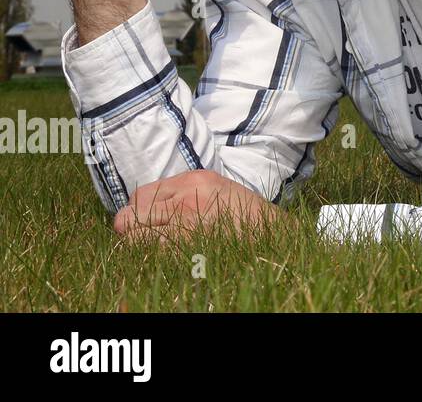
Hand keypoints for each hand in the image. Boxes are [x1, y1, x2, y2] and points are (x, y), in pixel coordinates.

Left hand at [114, 170, 282, 243]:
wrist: (273, 232)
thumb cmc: (244, 213)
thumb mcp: (215, 188)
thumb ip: (181, 193)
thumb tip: (142, 209)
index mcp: (192, 180)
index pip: (140, 196)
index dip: (135, 212)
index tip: (141, 222)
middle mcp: (186, 199)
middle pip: (131, 217)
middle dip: (130, 231)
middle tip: (140, 239)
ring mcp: (187, 223)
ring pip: (137, 239)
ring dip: (139, 248)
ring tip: (152, 250)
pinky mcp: (191, 247)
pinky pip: (155, 256)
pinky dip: (154, 260)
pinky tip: (165, 259)